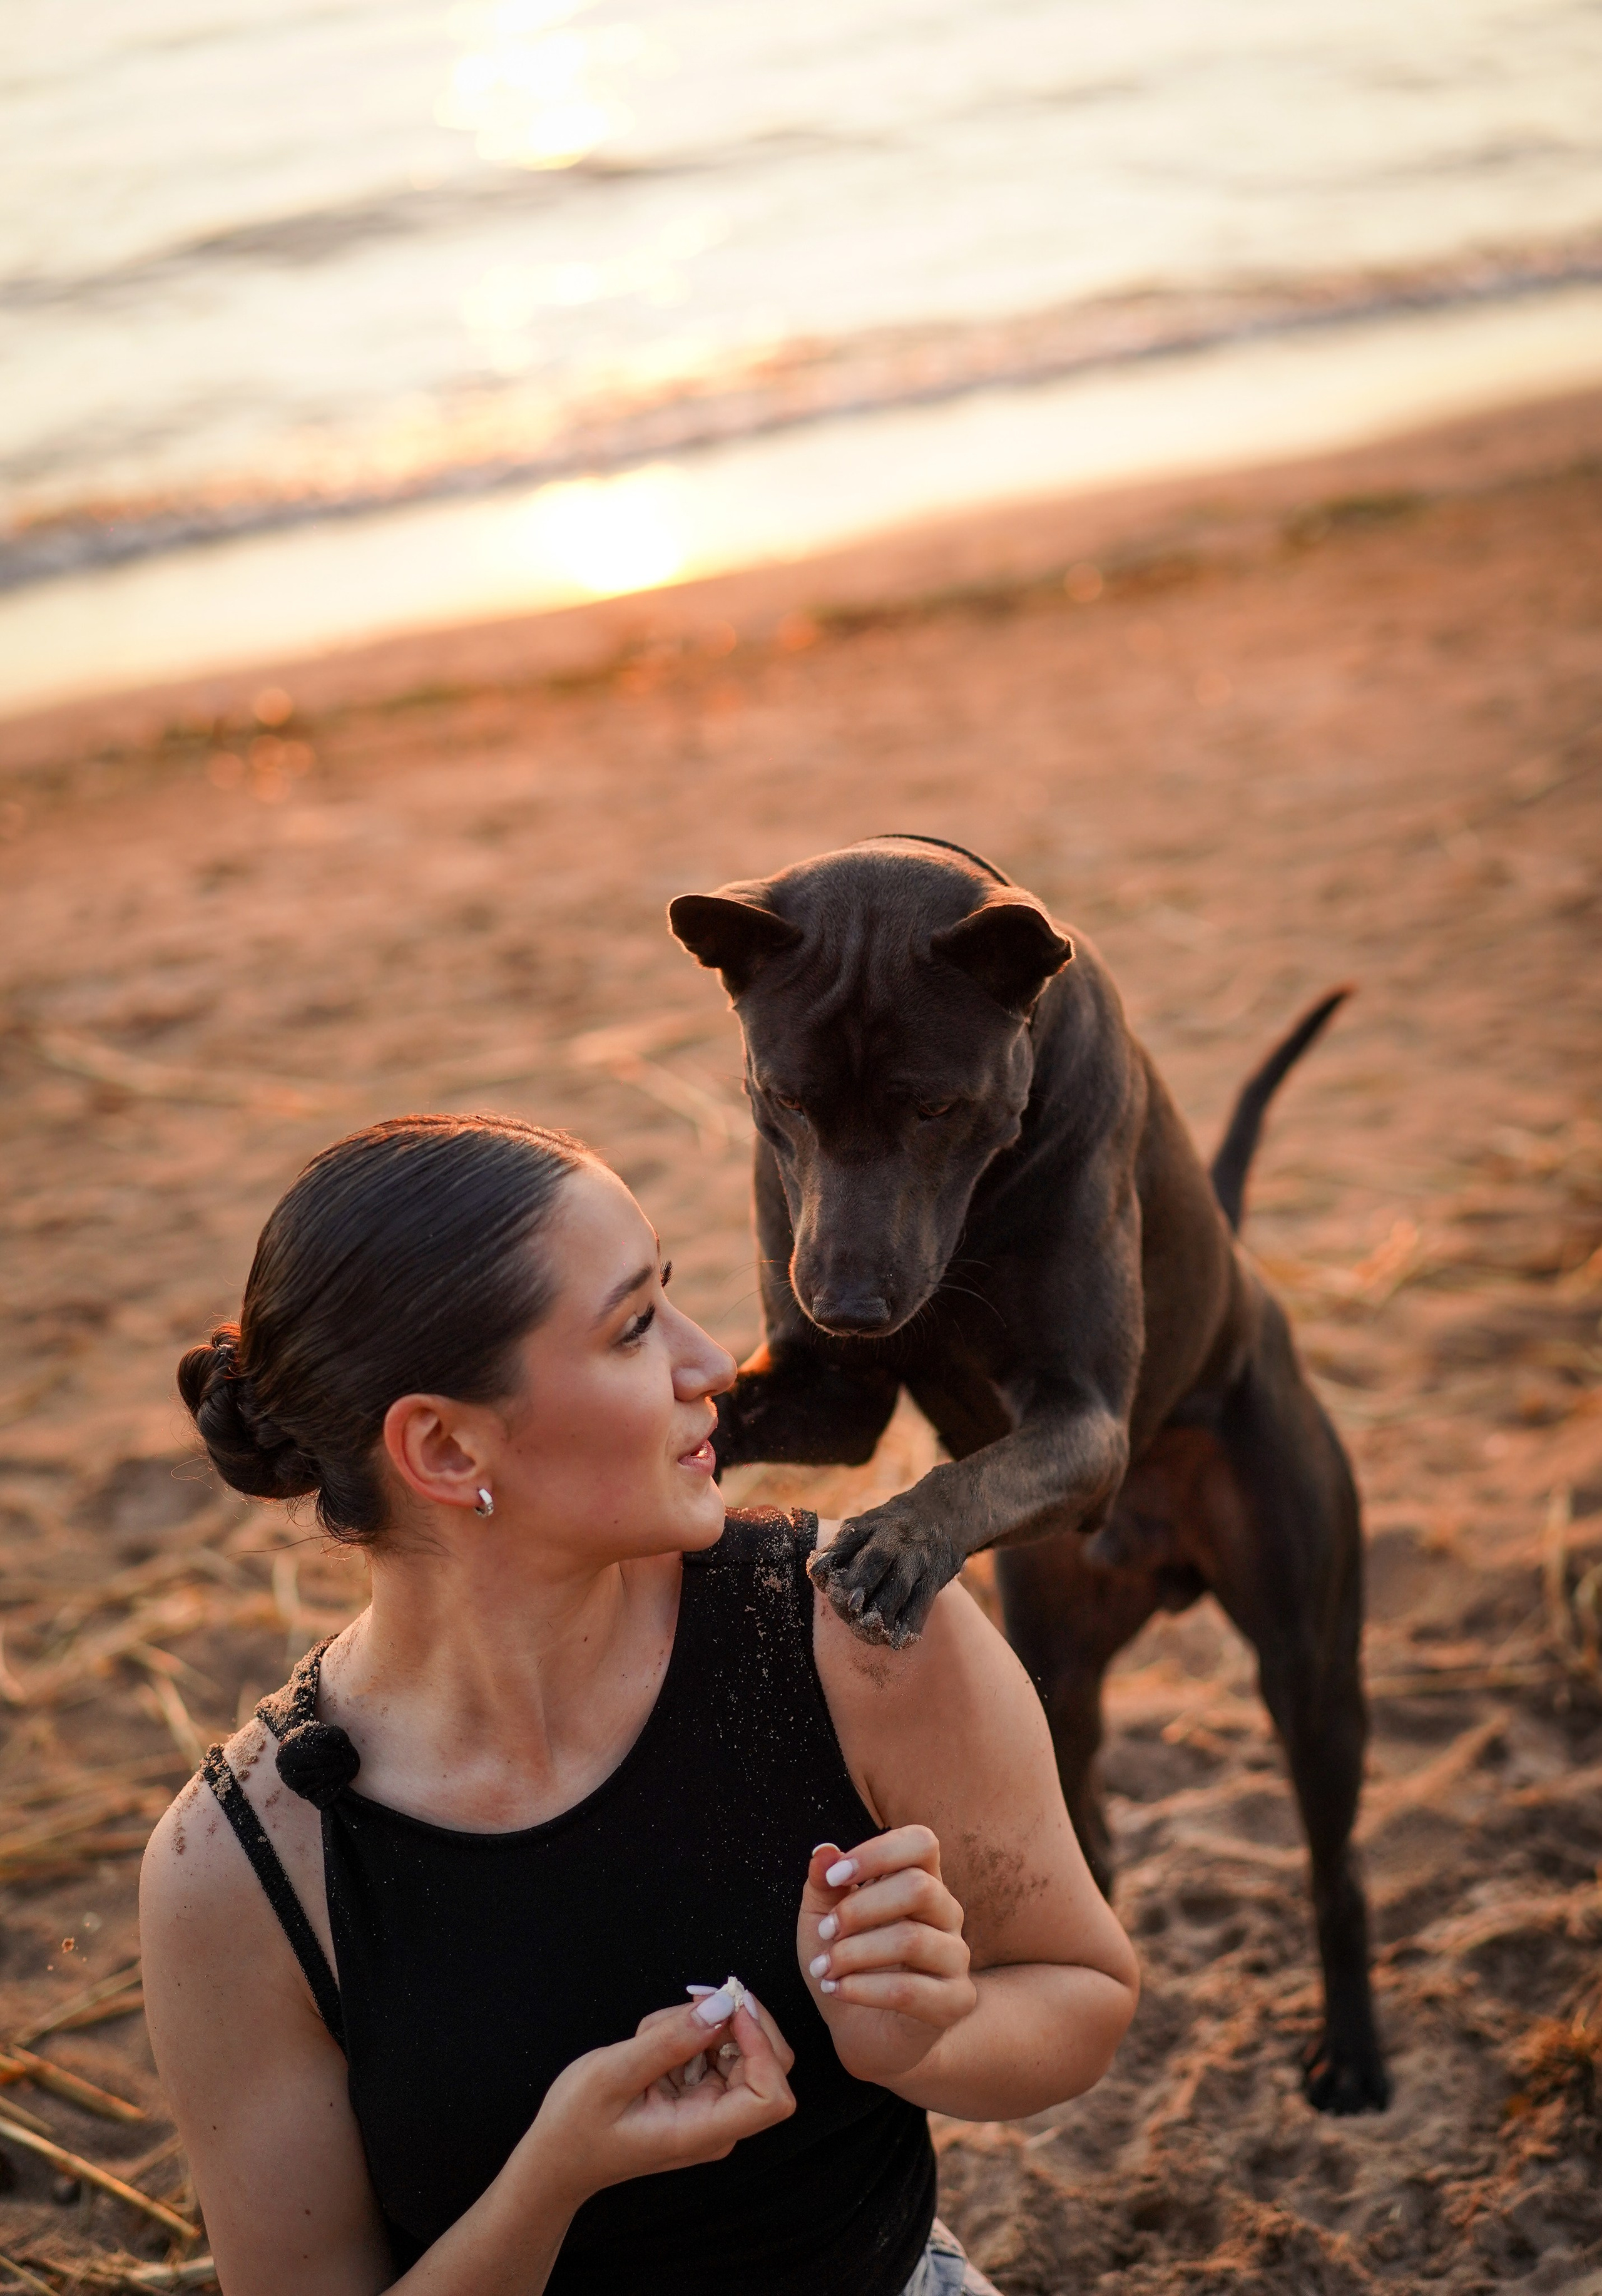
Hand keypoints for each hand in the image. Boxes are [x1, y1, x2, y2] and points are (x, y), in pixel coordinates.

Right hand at [528, 1991, 794, 2207]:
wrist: (556, 2157)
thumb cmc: (577, 2125)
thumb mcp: (613, 2074)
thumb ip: (670, 2041)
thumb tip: (721, 2005)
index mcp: (703, 2131)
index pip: (772, 2096)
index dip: (762, 2046)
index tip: (728, 2008)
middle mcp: (718, 2123)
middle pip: (768, 2063)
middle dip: (735, 2021)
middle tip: (692, 1999)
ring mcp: (711, 2108)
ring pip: (739, 2045)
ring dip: (702, 2023)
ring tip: (650, 2034)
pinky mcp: (700, 2092)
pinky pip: (714, 2048)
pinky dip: (688, 2032)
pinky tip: (651, 2042)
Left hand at [798, 1828, 976, 2083]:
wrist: (858, 2030)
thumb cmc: (845, 1962)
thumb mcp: (821, 1919)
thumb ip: (822, 1883)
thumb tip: (824, 1851)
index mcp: (921, 1880)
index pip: (921, 1842)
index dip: (879, 1851)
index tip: (835, 1875)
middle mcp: (947, 1913)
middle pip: (918, 1887)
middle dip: (860, 1908)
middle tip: (826, 1930)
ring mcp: (955, 1958)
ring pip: (912, 1939)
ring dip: (855, 1953)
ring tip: (825, 1969)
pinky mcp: (954, 2002)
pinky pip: (908, 1990)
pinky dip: (862, 1988)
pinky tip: (836, 1989)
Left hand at [807, 1502, 959, 1646]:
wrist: (944, 1512)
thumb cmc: (893, 1527)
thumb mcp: (868, 1523)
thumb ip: (844, 1545)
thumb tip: (817, 1571)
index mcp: (871, 1524)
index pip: (848, 1539)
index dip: (832, 1559)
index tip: (818, 1577)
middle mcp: (894, 1538)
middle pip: (875, 1560)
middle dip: (857, 1586)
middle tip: (846, 1609)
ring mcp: (916, 1557)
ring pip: (899, 1584)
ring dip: (882, 1610)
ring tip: (868, 1630)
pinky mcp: (934, 1575)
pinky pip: (923, 1600)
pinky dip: (911, 1622)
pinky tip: (897, 1641)